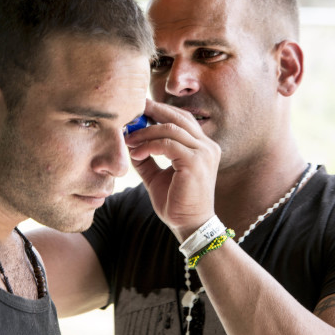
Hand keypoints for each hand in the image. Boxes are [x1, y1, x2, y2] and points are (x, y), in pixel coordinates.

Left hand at [124, 99, 220, 241]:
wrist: (189, 225)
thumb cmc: (176, 202)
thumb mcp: (157, 175)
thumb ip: (146, 158)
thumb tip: (129, 143)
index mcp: (202, 146)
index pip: (181, 119)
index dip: (160, 111)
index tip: (139, 109)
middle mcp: (207, 146)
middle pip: (178, 117)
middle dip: (153, 111)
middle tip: (132, 111)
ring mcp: (204, 153)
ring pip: (170, 129)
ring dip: (145, 132)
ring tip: (128, 140)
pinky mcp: (195, 162)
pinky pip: (168, 144)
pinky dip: (149, 146)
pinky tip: (136, 153)